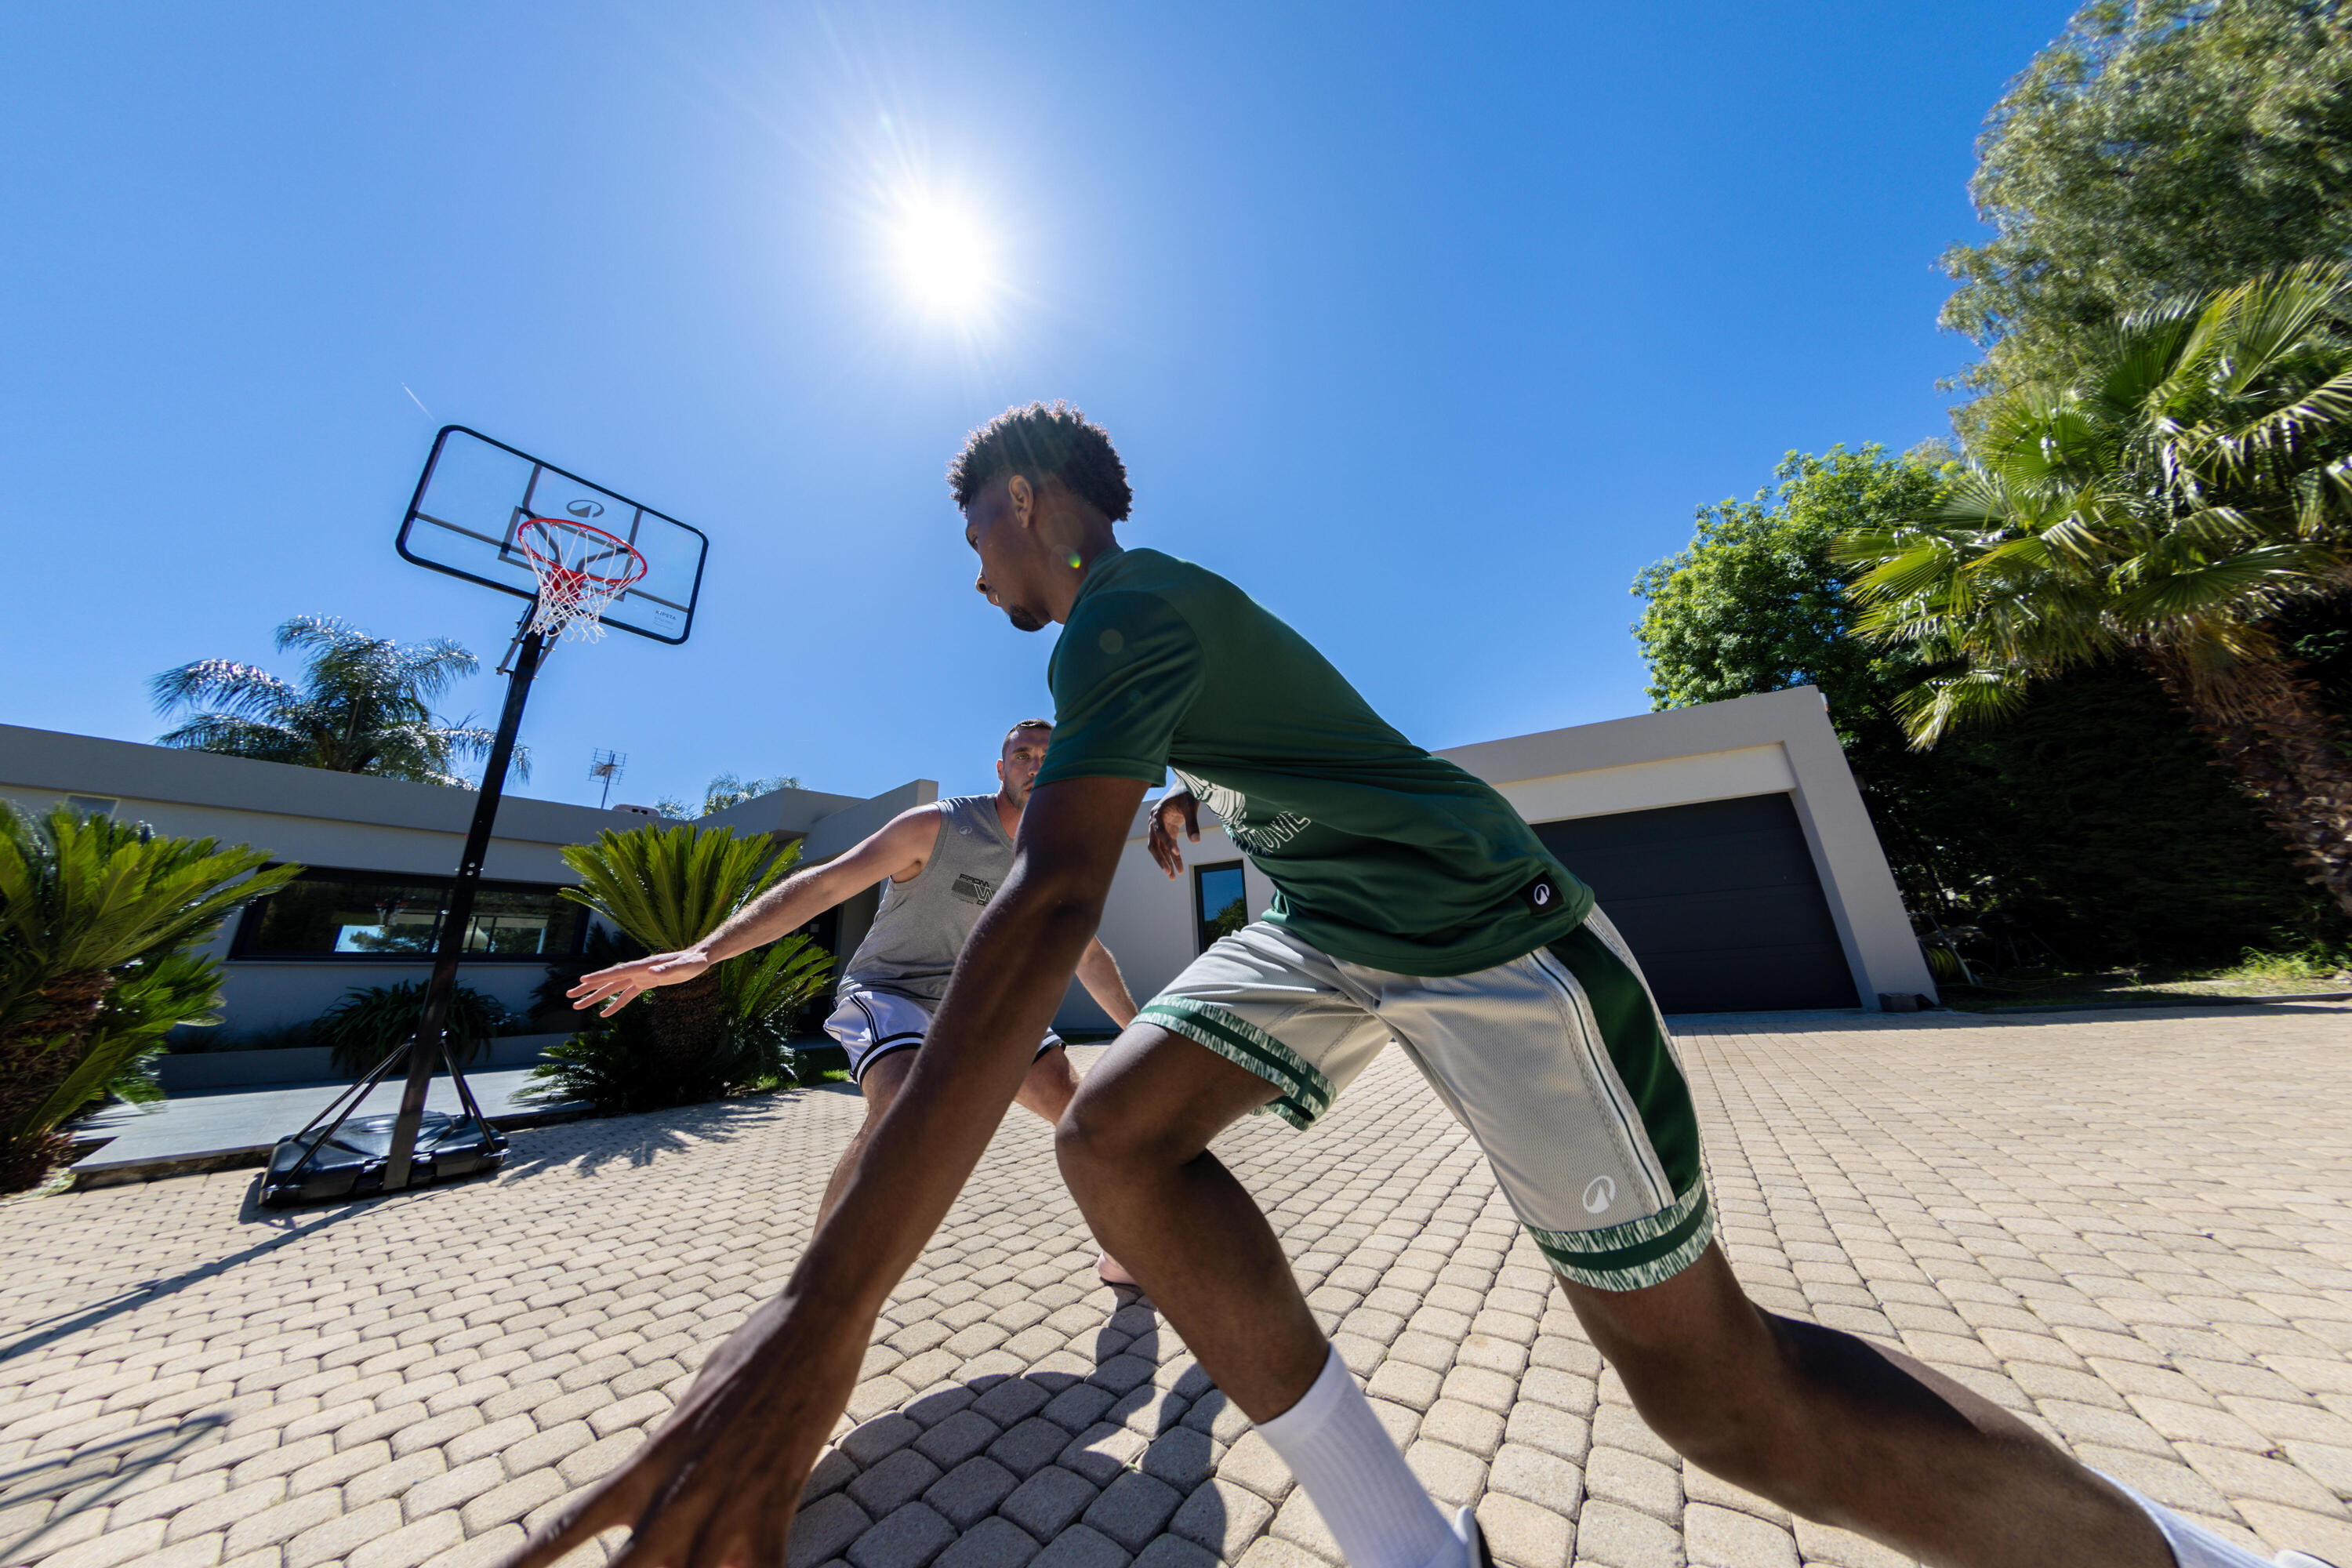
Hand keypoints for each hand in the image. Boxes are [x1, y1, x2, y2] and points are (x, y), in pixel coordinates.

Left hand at [497, 1293, 863, 1567]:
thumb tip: (663, 1477)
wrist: (813, 1321)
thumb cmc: (755, 1349)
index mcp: (650, 1460)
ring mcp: (727, 1501)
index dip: (528, 1560)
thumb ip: (674, 1450)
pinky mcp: (776, 1503)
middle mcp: (678, 1490)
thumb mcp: (695, 1402)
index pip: (572, 1521)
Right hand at [568, 949, 711, 1015]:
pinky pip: (626, 995)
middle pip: (608, 980)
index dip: (600, 976)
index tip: (582, 980)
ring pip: (613, 988)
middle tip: (570, 995)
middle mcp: (638, 970)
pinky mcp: (645, 983)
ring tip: (578, 1005)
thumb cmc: (693, 962)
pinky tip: (604, 1014)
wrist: (698, 959)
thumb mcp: (685, 967)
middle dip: (589, 988)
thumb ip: (668, 969)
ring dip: (596, 997)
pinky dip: (615, 1004)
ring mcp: (640, 977)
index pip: (617, 971)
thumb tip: (652, 971)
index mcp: (644, 966)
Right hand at [1146, 789, 1200, 878]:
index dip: (1167, 842)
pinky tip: (1179, 868)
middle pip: (1154, 844)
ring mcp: (1159, 828)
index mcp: (1157, 813)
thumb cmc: (1188, 794)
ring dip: (1166, 862)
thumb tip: (1196, 841)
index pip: (1159, 831)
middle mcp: (1154, 822)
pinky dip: (1172, 857)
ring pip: (1159, 849)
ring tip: (1174, 877)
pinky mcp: (1167, 832)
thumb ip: (1193, 823)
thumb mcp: (1192, 806)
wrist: (1186, 788)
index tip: (1177, 852)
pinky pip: (1167, 848)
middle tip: (1170, 872)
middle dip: (1161, 859)